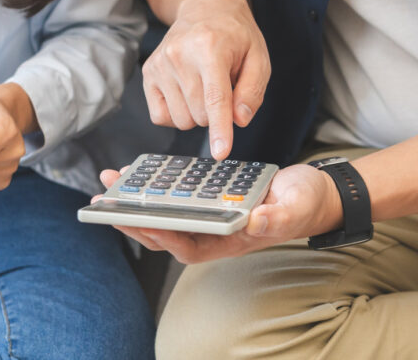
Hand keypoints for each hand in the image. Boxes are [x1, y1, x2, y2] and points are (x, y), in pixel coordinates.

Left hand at [94, 165, 342, 263]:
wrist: (313, 192)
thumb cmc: (305, 204)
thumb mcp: (295, 207)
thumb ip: (276, 218)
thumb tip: (254, 221)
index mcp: (232, 239)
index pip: (188, 246)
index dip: (161, 237)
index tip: (136, 223)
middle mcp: (216, 231)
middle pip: (167, 233)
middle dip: (134, 220)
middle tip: (104, 201)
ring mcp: (211, 215)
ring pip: (167, 215)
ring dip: (138, 202)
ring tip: (112, 182)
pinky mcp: (210, 198)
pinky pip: (178, 197)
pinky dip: (158, 187)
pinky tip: (143, 172)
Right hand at [142, 0, 269, 159]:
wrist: (204, 8)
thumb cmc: (235, 36)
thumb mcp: (258, 57)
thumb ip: (253, 91)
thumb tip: (239, 120)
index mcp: (210, 48)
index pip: (215, 99)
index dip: (221, 129)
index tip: (221, 153)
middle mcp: (179, 55)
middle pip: (199, 115)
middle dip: (215, 114)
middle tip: (222, 88)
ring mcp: (159, 64)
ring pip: (181, 120)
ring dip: (197, 114)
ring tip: (204, 87)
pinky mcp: (148, 73)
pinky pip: (161, 117)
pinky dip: (177, 114)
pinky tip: (186, 94)